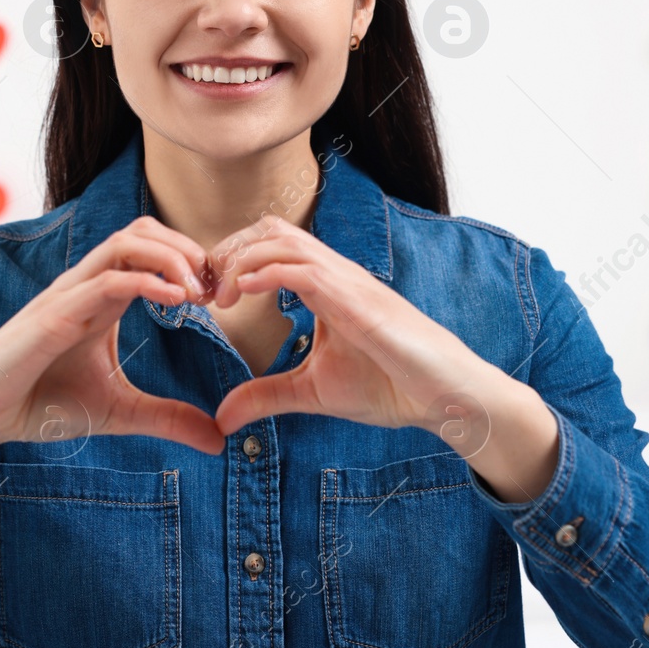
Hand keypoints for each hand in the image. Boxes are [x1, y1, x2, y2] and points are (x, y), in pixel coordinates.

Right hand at [0, 216, 225, 455]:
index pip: (151, 249)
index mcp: (101, 297)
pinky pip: (104, 280)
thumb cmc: (40, 403)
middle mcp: (86, 285)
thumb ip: (168, 418)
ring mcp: (68, 295)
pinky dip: (145, 282)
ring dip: (171, 258)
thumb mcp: (119, 412)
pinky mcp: (53, 315)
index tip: (219, 297)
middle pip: (142, 231)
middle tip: (216, 288)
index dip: (192, 262)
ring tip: (199, 290)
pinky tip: (176, 302)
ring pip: (125, 242)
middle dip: (187, 250)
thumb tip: (219, 439)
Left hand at [207, 214, 497, 443]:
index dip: (230, 260)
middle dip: (228, 251)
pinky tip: (242, 294)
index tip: (204, 296)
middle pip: (271, 229)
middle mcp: (336, 274)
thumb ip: (266, 395)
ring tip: (217, 296)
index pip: (270, 245)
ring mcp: (349, 283)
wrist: (446, 399)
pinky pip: (306, 270)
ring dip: (241, 260)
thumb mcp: (313, 392)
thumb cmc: (391, 387)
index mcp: (326, 286)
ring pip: (284, 240)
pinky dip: (267, 272)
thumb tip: (220, 417)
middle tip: (202, 292)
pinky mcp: (359, 302)